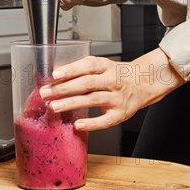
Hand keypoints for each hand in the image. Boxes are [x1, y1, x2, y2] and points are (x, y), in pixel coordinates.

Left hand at [39, 48, 184, 130]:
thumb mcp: (104, 66)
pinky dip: (91, 123)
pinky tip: (77, 125)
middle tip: (46, 93)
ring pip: (93, 100)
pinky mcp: (120, 113)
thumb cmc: (118, 75)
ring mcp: (118, 98)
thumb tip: (56, 75)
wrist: (144, 83)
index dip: (72, 69)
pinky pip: (105, 120)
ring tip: (54, 106)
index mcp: (107, 66)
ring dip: (72, 103)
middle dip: (64, 88)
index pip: (88, 65)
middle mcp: (113, 80)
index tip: (55, 74)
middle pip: (87, 83)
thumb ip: (84, 70)